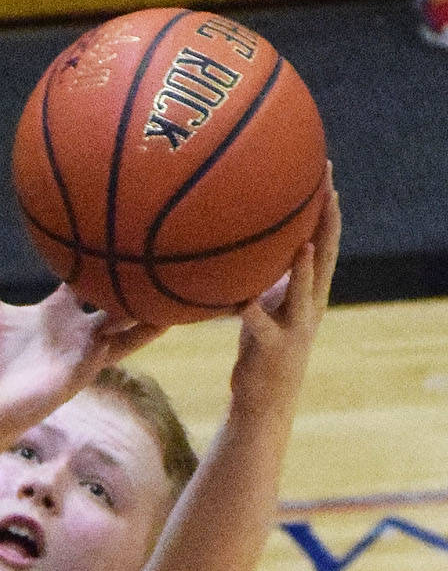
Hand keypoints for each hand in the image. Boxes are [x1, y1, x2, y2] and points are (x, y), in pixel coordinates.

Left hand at [0, 226, 165, 451]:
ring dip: (150, 309)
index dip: (105, 253)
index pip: (90, 275)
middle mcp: (76, 328)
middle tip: (171, 247)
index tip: (125, 222)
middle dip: (140, 279)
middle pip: (119, 298)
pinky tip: (154, 320)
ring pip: (127, 326)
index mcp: (57, 310)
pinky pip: (112, 352)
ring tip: (182, 286)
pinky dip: (131, 336)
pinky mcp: (77, 373)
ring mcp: (81, 351)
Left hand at [230, 169, 338, 413]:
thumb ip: (266, 275)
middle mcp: (310, 304)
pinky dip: (252, 314)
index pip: (324, 240)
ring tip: (301, 243)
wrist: (265, 399)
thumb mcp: (269, 303)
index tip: (324, 171)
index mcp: (310, 290)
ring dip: (302, 270)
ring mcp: (294, 327)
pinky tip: (243, 302)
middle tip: (327, 187)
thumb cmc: (262, 345)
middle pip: (324, 256)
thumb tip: (249, 242)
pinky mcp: (272, 349)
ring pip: (303, 294)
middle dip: (326, 222)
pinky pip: (260, 328)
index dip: (327, 208)